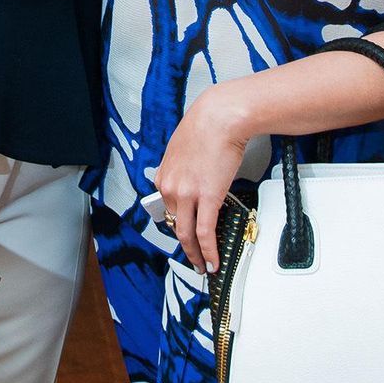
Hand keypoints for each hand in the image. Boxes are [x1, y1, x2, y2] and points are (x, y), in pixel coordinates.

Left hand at [154, 84, 248, 274]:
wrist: (220, 117)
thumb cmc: (206, 126)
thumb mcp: (182, 148)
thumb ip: (182, 168)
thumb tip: (189, 176)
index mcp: (164, 176)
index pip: (167, 209)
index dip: (177, 225)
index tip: (184, 234)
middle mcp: (171, 187)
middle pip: (176, 225)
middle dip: (185, 245)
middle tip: (194, 257)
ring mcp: (187, 195)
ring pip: (187, 234)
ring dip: (196, 254)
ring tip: (203, 265)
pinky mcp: (207, 198)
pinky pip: (205, 233)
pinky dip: (208, 251)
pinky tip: (212, 260)